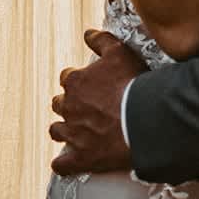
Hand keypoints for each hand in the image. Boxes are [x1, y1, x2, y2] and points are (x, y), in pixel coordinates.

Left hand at [49, 30, 147, 175]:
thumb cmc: (131, 85)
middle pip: (59, 104)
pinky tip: (65, 163)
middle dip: (68, 103)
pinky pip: (62, 165)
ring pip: (57, 131)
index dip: (78, 80)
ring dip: (63, 129)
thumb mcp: (119, 52)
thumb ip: (101, 40)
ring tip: (73, 130)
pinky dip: (63, 164)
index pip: (68, 78)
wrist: (141, 120)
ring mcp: (73, 134)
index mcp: (75, 82)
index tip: (89, 83)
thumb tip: (88, 33)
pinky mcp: (81, 157)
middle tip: (84, 105)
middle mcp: (69, 107)